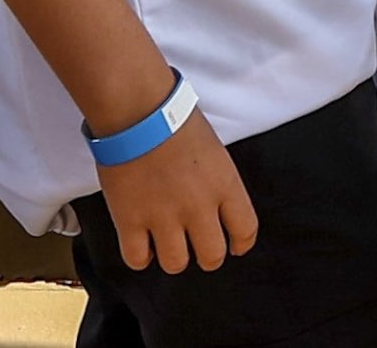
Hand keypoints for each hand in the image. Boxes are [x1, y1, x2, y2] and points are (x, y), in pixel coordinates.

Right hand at [95, 109, 256, 273]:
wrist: (139, 112)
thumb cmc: (177, 122)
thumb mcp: (216, 153)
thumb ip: (219, 185)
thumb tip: (216, 209)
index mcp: (225, 185)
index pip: (246, 230)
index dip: (242, 244)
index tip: (236, 247)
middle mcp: (198, 207)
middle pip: (212, 256)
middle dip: (208, 256)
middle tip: (199, 247)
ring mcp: (163, 217)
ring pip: (176, 264)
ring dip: (174, 257)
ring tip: (168, 244)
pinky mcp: (130, 220)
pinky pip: (137, 259)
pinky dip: (141, 257)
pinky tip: (143, 243)